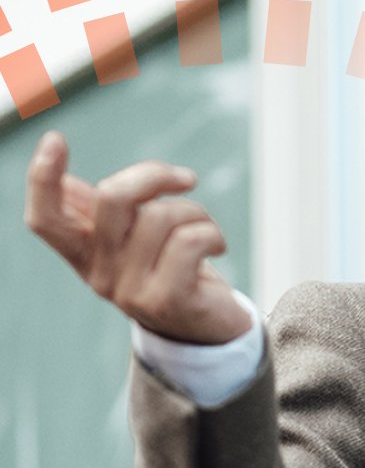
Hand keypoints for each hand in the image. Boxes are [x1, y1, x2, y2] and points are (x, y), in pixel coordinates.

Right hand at [24, 131, 252, 343]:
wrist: (209, 327)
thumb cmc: (173, 271)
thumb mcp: (135, 241)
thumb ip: (106, 215)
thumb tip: (65, 184)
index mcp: (86, 254)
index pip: (46, 219)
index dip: (42, 179)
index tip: (56, 140)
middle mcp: (101, 275)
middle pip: (112, 198)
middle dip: (153, 175)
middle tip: (185, 179)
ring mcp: (132, 291)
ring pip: (161, 216)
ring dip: (196, 212)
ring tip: (205, 228)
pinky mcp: (167, 300)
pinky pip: (190, 241)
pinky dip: (212, 233)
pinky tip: (218, 246)